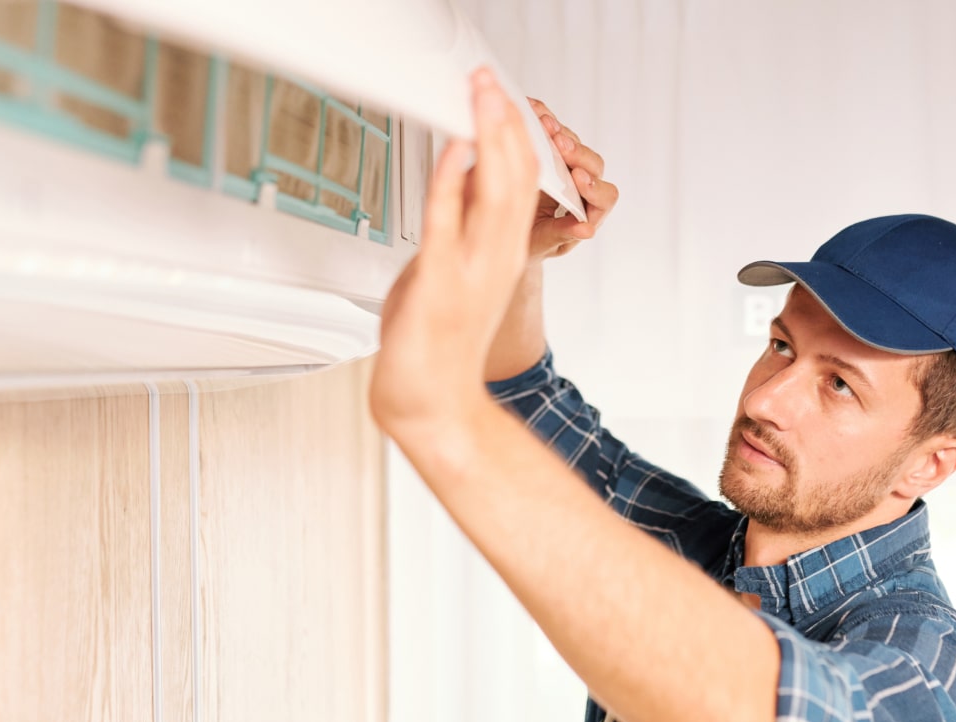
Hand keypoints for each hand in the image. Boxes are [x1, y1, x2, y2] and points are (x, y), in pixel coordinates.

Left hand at [370, 67, 539, 431]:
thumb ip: (455, 228)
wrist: (432, 405)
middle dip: (503, 123)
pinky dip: (449, 186)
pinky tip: (452, 156)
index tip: (502, 98)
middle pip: (514, 179)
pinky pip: (446, 226)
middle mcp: (494, 260)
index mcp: (501, 255)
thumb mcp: (449, 272)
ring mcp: (470, 273)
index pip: (522, 184)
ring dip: (486, 140)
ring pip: (492, 194)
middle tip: (491, 82)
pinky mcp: (438, 287)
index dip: (513, 137)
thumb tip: (453, 183)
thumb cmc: (437, 347)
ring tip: (481, 99)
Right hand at [525, 98, 617, 261]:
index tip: (576, 178)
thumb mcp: (543, 243)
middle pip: (592, 164)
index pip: (604, 197)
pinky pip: (551, 130)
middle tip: (560, 145)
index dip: (593, 186)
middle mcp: (582, 186)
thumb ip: (562, 234)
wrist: (505, 231)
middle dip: (576, 153)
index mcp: (589, 212)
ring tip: (543, 124)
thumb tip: (587, 230)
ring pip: (572, 143)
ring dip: (559, 133)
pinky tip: (529, 109)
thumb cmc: (530, 243)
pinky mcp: (549, 150)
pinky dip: (542, 118)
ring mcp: (566, 165)